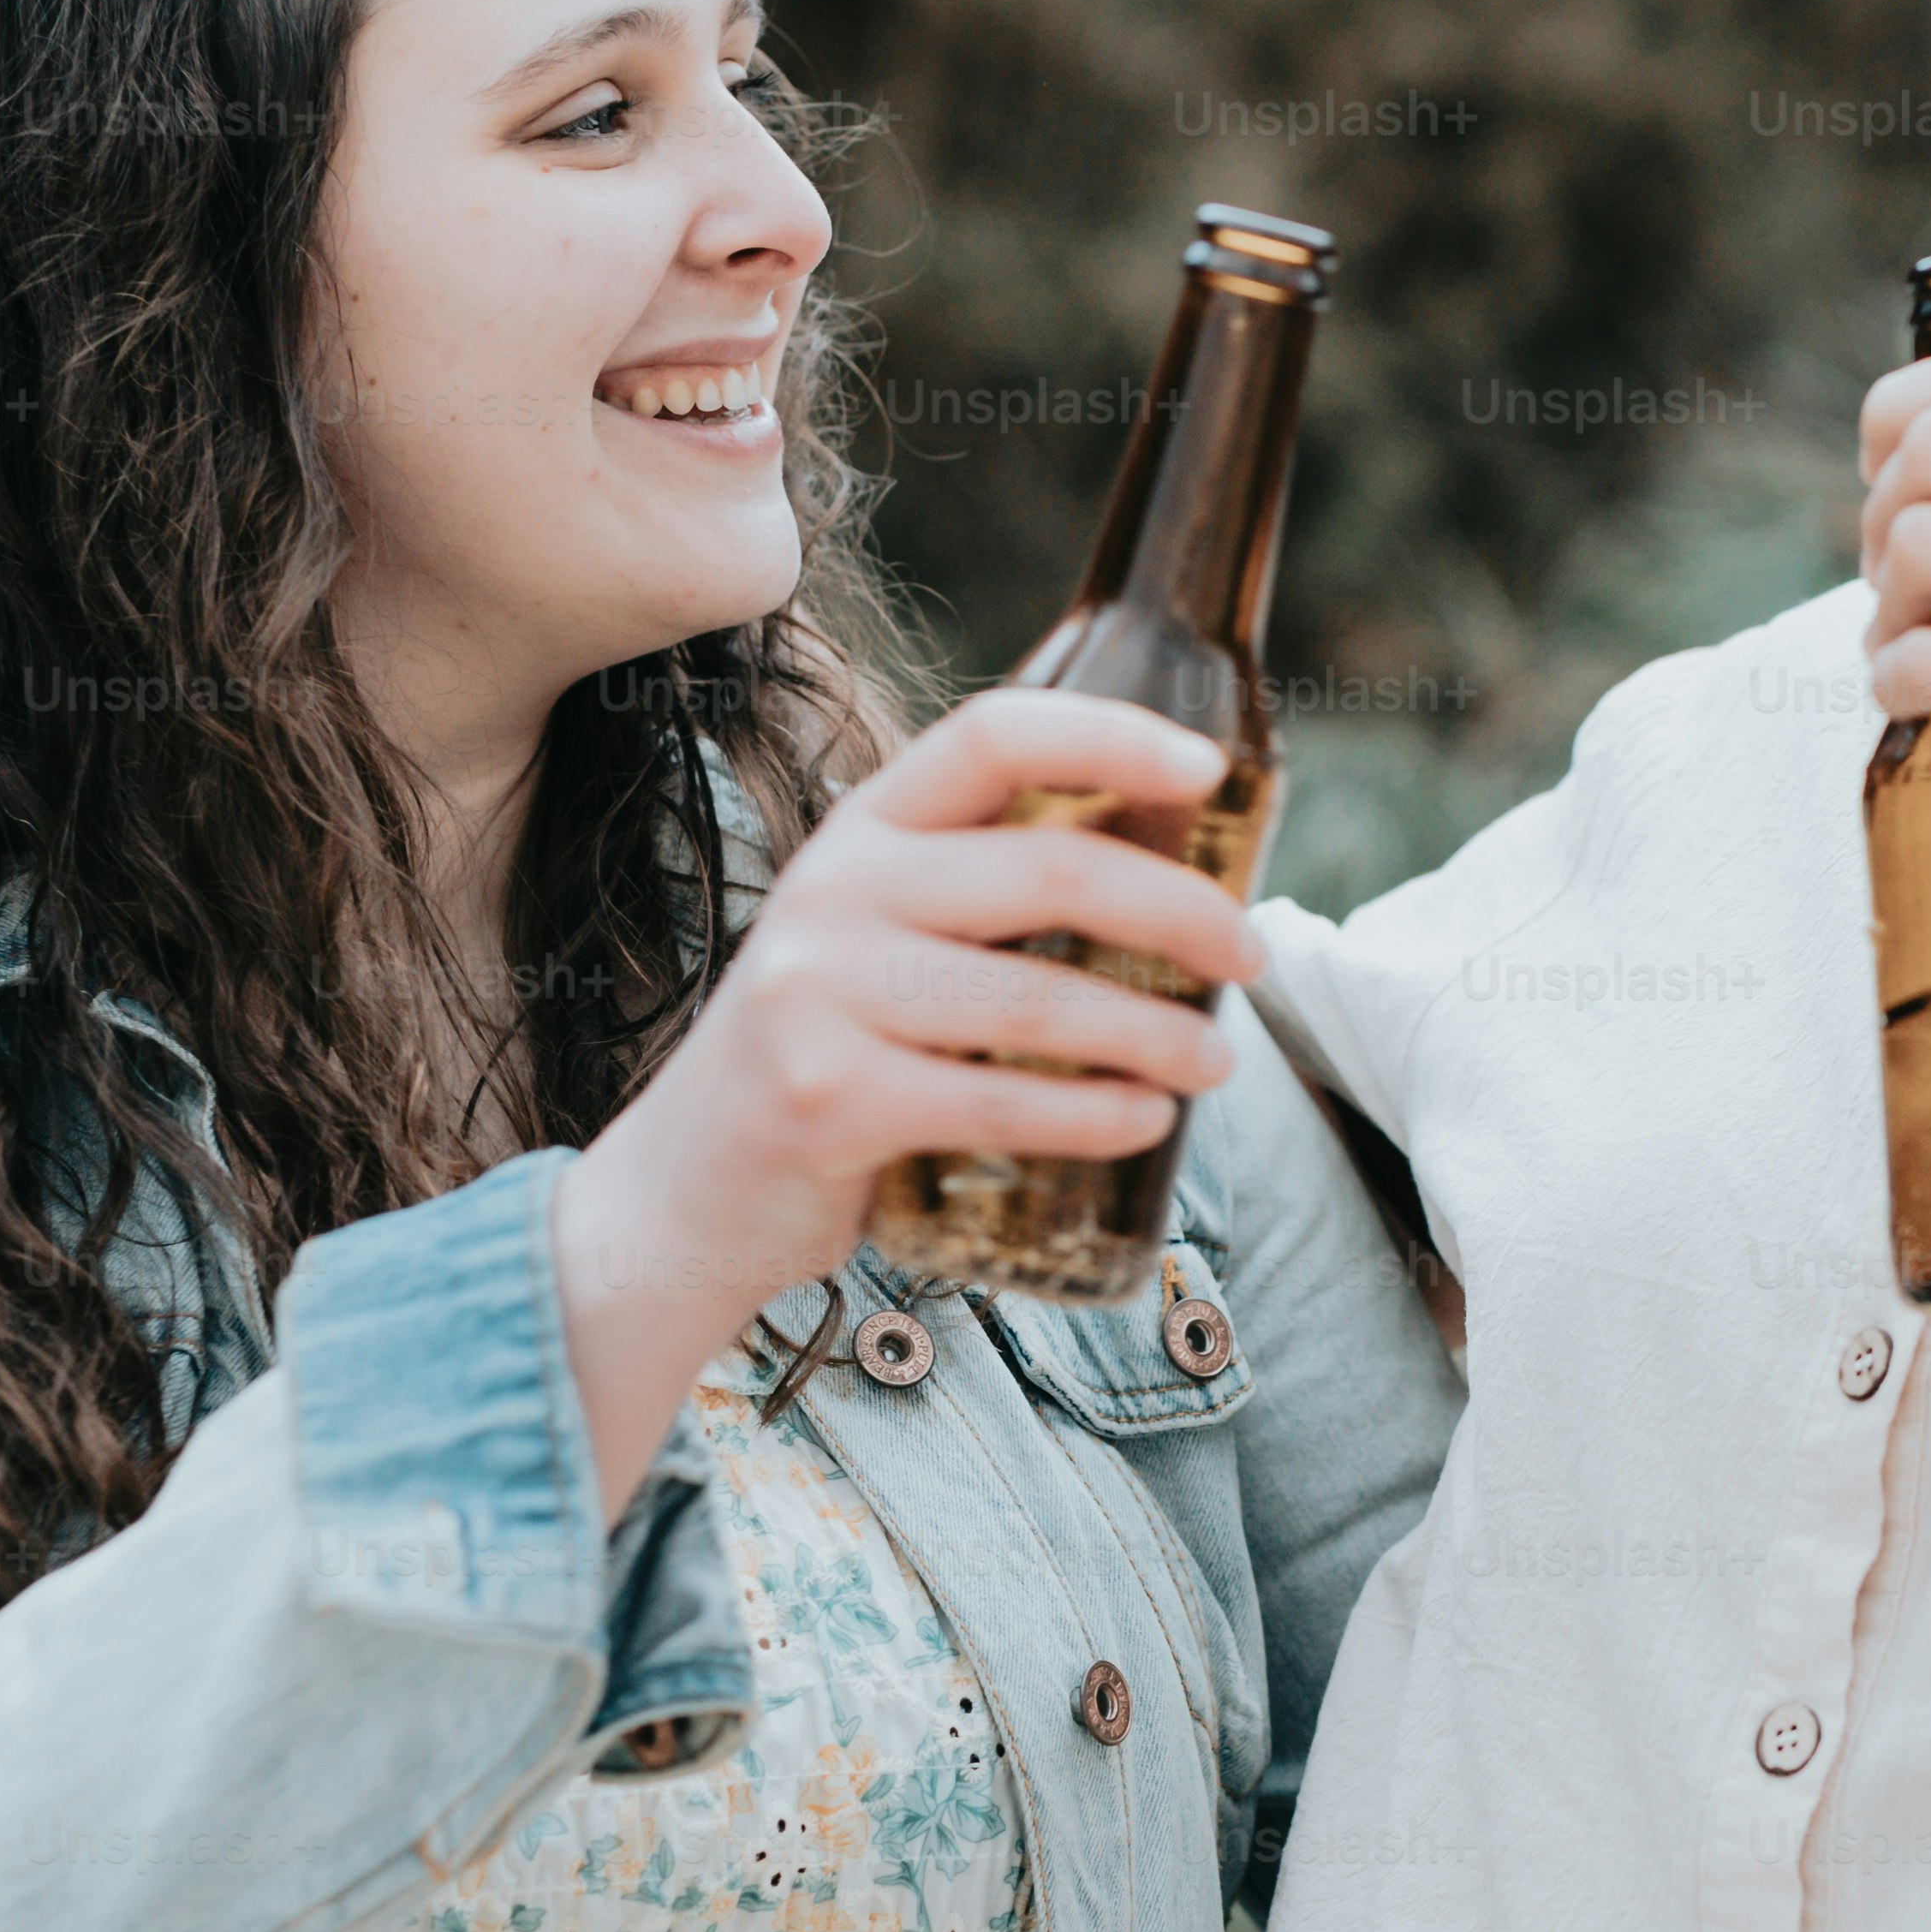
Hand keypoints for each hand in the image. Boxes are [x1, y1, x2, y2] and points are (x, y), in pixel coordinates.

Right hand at [550, 692, 1255, 1459]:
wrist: (681, 1195)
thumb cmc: (821, 1062)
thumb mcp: (874, 944)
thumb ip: (974, 902)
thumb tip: (1174, 887)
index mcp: (858, 832)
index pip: (991, 736)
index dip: (1109, 738)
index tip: (1207, 771)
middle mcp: (833, 891)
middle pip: (1049, 869)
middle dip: (1181, 912)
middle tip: (1248, 957)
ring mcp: (821, 995)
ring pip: (1041, 997)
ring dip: (1158, 1033)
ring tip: (1215, 1063)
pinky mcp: (830, 1100)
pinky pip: (1002, 1100)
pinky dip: (1097, 1115)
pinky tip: (1147, 1121)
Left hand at [1854, 351, 1930, 918]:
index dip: (1901, 425)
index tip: (1897, 479)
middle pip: (1924, 447)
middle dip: (1880, 510)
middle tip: (1897, 574)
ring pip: (1914, 545)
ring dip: (1883, 600)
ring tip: (1910, 639)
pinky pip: (1924, 661)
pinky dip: (1893, 680)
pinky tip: (1915, 697)